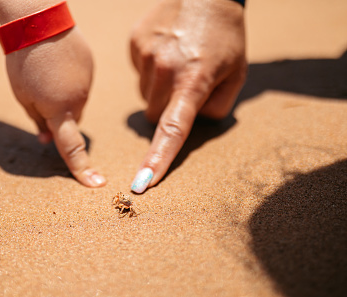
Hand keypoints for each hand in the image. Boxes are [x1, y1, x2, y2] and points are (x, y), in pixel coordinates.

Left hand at [4, 27, 105, 186]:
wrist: (36, 19)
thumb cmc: (21, 60)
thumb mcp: (22, 96)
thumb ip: (37, 121)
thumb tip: (46, 140)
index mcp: (58, 109)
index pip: (72, 147)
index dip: (82, 168)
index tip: (95, 184)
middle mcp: (79, 98)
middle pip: (72, 120)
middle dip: (59, 116)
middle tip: (40, 95)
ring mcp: (87, 81)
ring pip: (77, 101)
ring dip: (65, 96)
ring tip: (46, 72)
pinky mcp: (91, 66)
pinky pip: (82, 83)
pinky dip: (71, 80)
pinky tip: (56, 62)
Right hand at [129, 0, 246, 192]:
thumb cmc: (225, 37)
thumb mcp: (236, 75)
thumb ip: (217, 108)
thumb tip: (190, 123)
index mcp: (195, 79)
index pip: (173, 129)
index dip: (158, 159)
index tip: (142, 183)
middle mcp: (165, 67)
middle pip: (154, 116)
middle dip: (169, 112)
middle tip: (186, 88)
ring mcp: (146, 53)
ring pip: (144, 96)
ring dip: (159, 91)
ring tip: (177, 64)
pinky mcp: (134, 42)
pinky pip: (137, 73)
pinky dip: (150, 71)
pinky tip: (166, 51)